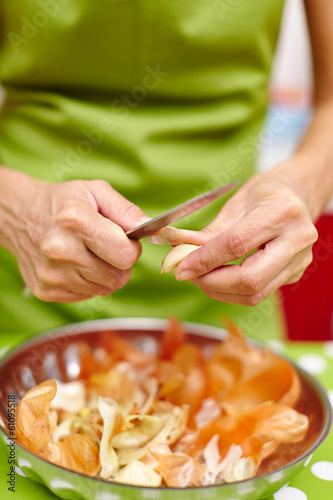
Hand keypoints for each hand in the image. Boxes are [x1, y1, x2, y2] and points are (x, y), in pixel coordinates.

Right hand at [3, 174, 146, 302]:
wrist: (20, 216)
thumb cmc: (63, 202)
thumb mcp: (97, 192)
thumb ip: (127, 211)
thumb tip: (152, 230)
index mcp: (75, 220)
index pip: (126, 255)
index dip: (132, 248)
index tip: (123, 239)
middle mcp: (60, 249)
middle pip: (118, 277)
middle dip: (120, 263)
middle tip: (106, 246)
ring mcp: (51, 274)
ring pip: (105, 289)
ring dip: (104, 274)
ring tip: (88, 253)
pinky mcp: (46, 291)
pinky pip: (87, 296)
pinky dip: (88, 283)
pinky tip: (75, 264)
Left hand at [173, 171, 317, 305]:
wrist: (298, 195)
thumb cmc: (265, 194)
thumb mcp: (235, 203)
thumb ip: (209, 231)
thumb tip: (179, 249)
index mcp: (282, 212)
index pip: (237, 245)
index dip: (205, 260)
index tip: (181, 267)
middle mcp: (297, 239)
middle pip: (249, 279)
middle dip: (211, 282)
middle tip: (189, 275)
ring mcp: (300, 260)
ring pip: (254, 293)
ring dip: (219, 291)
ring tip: (200, 276)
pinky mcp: (295, 275)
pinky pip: (258, 294)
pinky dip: (231, 292)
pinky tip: (217, 279)